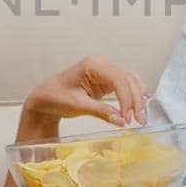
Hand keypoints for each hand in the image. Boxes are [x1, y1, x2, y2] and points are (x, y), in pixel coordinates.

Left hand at [19, 55, 147, 139]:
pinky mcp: (107, 80)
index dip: (127, 99)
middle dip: (136, 101)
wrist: (45, 98)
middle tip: (140, 122)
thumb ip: (100, 111)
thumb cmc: (55, 98)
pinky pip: (126, 86)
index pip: (118, 79)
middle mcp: (102, 64)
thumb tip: (122, 121)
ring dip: (138, 99)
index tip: (128, 118)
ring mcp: (105, 71)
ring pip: (131, 82)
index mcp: (93, 64)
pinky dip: (133, 97)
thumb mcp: (77, 106)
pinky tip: (136, 110)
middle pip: (128, 80)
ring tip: (140, 119)